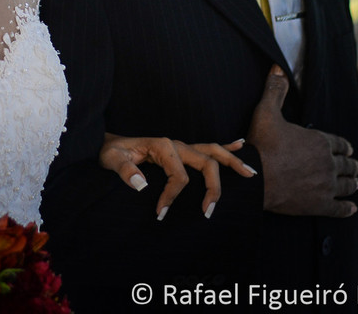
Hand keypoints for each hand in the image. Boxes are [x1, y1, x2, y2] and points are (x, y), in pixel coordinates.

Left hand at [101, 132, 256, 219]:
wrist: (107, 143)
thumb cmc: (109, 152)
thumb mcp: (111, 159)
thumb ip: (124, 170)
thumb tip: (140, 184)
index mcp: (162, 146)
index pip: (179, 176)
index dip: (172, 196)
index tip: (161, 213)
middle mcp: (175, 144)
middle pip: (206, 162)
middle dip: (213, 187)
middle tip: (209, 211)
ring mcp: (180, 146)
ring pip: (213, 151)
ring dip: (232, 162)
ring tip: (250, 173)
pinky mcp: (180, 150)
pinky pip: (207, 147)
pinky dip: (225, 146)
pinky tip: (241, 144)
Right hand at [247, 65, 357, 216]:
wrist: (255, 178)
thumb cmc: (261, 144)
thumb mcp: (266, 112)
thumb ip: (275, 90)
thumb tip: (277, 68)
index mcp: (320, 141)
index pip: (340, 143)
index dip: (344, 146)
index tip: (347, 149)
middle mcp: (328, 163)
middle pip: (346, 164)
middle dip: (351, 165)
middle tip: (354, 167)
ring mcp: (327, 185)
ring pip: (347, 185)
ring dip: (351, 183)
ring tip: (354, 184)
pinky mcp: (321, 205)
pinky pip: (340, 208)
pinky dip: (347, 208)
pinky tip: (351, 208)